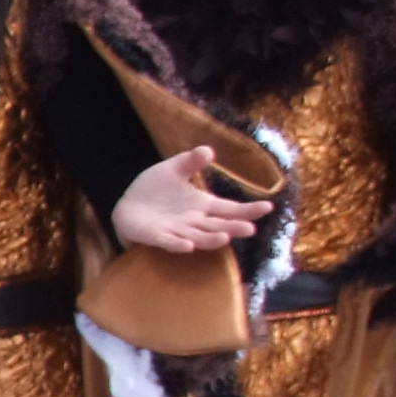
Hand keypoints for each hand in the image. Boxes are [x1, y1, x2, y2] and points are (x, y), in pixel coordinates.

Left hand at [109, 145, 270, 255]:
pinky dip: (178, 244)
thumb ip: (190, 161)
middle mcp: (195, 221)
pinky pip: (170, 242)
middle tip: (251, 229)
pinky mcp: (158, 237)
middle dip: (234, 227)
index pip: (230, 208)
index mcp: (203, 205)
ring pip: (199, 237)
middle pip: (219, 226)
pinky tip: (188, 246)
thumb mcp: (173, 169)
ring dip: (211, 239)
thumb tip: (208, 151)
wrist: (128, 205)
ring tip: (226, 237)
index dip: (248, 210)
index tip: (268, 207)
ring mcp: (177, 231)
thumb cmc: (155, 189)